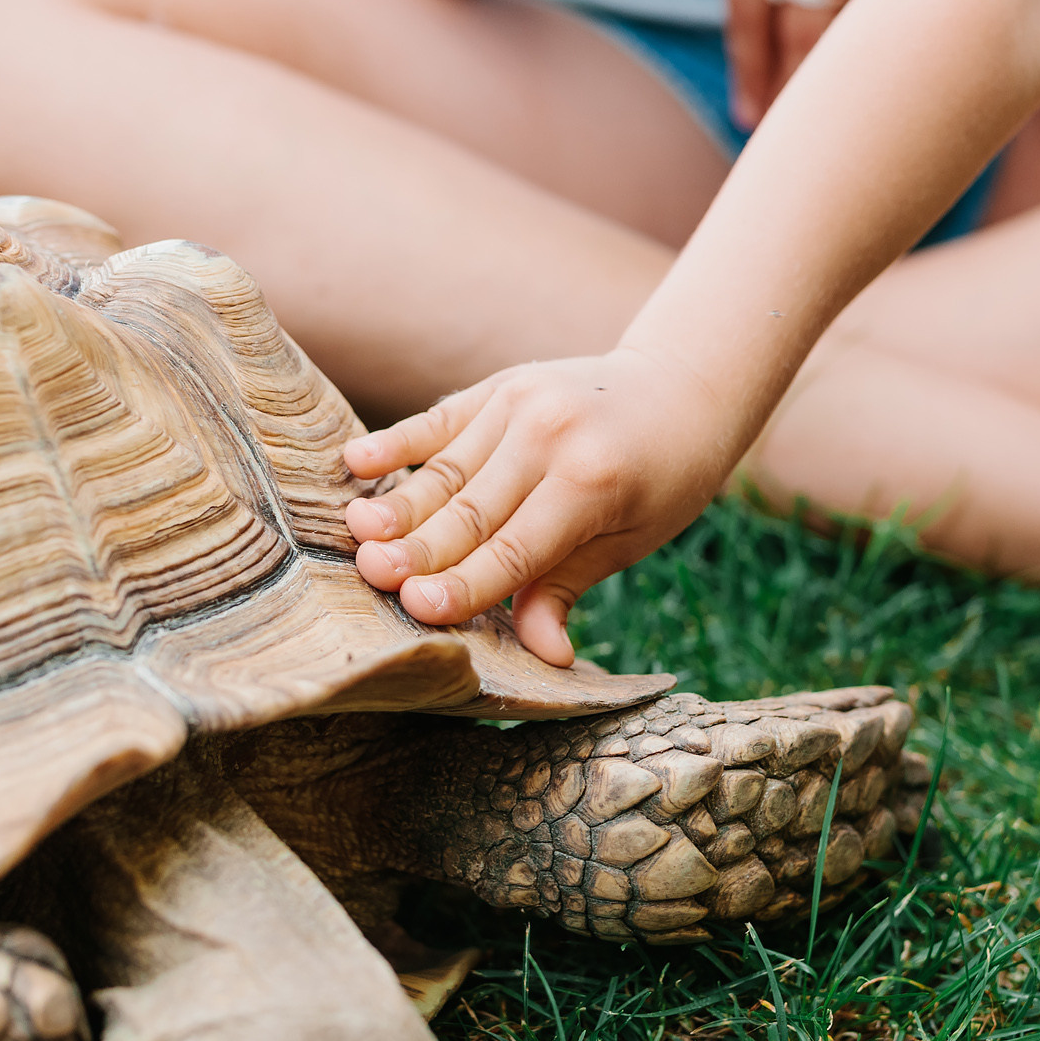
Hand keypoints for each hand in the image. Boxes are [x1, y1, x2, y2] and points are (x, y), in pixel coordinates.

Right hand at [343, 348, 741, 664]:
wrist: (683, 386)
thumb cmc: (661, 479)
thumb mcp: (630, 539)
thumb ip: (568, 585)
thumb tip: (544, 655)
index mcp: (592, 482)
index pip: (516, 547)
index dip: (467, 582)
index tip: (417, 608)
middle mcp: (550, 435)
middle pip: (471, 508)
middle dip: (419, 548)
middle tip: (371, 578)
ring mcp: (521, 402)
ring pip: (447, 469)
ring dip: (399, 504)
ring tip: (356, 535)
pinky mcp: (500, 386)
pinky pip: (441, 420)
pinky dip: (398, 441)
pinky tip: (356, 462)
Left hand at [714, 0, 1028, 121]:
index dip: (744, 16)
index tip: (746, 54)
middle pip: (760, 13)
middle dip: (758, 74)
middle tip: (754, 122)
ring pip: (819, 26)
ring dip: (813, 81)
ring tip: (814, 122)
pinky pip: (880, 1)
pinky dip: (876, 43)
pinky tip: (877, 78)